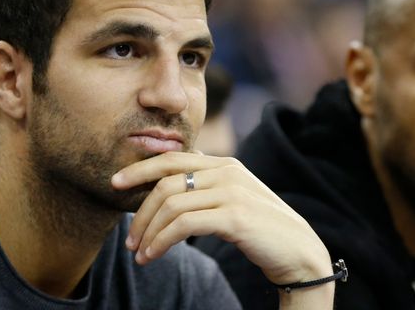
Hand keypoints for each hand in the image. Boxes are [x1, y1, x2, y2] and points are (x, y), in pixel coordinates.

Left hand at [110, 151, 332, 286]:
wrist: (298, 251)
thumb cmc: (262, 229)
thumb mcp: (235, 198)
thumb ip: (210, 183)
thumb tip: (179, 173)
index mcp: (224, 164)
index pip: (173, 158)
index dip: (140, 169)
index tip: (116, 183)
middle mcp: (227, 172)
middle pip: (166, 181)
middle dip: (139, 210)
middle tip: (129, 237)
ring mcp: (231, 192)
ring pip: (171, 204)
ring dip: (148, 232)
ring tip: (140, 253)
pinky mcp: (234, 216)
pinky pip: (183, 224)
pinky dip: (161, 241)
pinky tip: (154, 255)